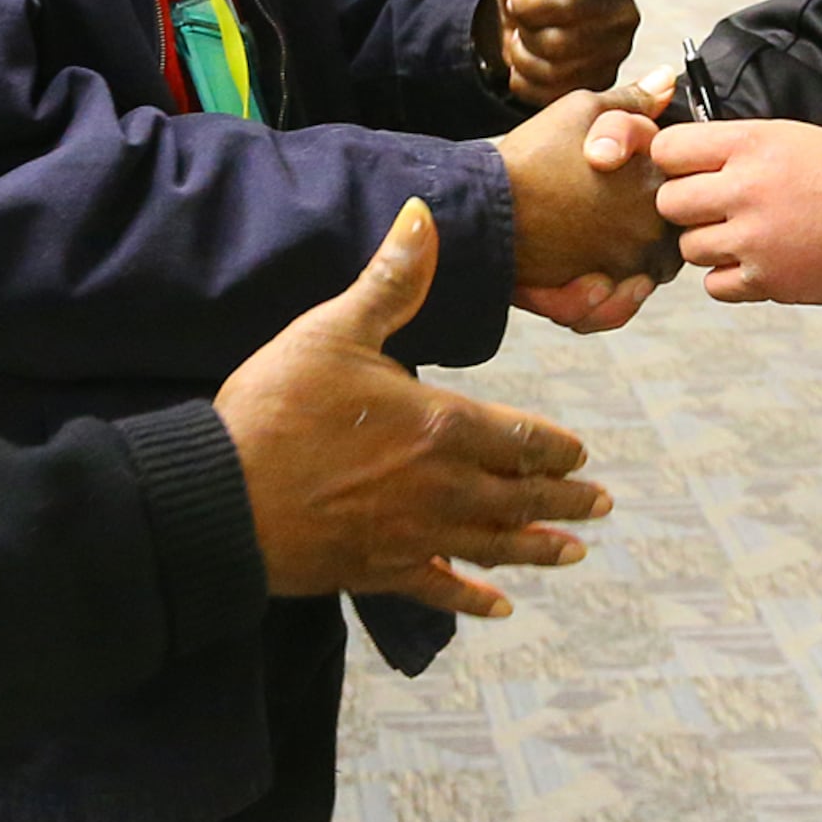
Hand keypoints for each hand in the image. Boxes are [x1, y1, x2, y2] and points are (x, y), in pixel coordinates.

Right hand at [217, 200, 611, 619]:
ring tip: (573, 552)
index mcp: (442, 425)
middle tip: (599, 505)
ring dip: (538, 548)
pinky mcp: (380, 570)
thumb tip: (424, 215)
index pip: (520, 438)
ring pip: (495, 545)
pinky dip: (473, 599)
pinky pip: (441, 589)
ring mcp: (415, 535)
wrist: (222, 494)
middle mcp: (444, 486)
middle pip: (520, 495)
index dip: (555, 447)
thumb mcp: (333, 330)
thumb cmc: (276, 407)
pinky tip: (498, 607)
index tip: (580, 455)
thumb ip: (392, 281)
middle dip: (564, 499)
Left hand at [487, 0, 639, 100]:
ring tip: (530, 37)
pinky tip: (536, 60)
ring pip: (554, 74)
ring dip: (525, 58)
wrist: (531, 17)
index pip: (563, 5)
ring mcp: (617, 56)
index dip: (527, 6)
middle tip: (525, 20)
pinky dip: (531, 81)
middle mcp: (625, 18)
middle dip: (526, 32)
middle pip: (558, 44)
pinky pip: (551, 95)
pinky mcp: (601, 86)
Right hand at [496, 87, 683, 297]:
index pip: (684, 190)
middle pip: (667, 237)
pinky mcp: (596, 298)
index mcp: (657, 181)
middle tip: (602, 212)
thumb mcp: (582, 110)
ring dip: (623, 265)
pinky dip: (601, 301)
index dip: (655, 186)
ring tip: (587, 243)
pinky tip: (585, 278)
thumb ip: (633, 103)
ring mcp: (624, 266)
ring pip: (642, 275)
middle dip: (644, 229)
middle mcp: (651, 229)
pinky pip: (612, 308)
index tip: (624, 180)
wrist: (485, 206)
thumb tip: (667, 80)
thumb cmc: (531, 156)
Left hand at [648, 118, 821, 303]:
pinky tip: (752, 260)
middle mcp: (743, 190)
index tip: (687, 168)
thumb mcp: (780, 135)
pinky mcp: (764, 279)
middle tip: (713, 205)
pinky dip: (728, 277)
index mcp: (747, 145)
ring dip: (708, 243)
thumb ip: (727, 145)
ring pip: (689, 247)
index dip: (673, 161)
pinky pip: (713, 284)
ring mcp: (752, 238)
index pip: (668, 149)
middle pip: (669, 203)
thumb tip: (676, 154)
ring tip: (741, 233)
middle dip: (686, 205)